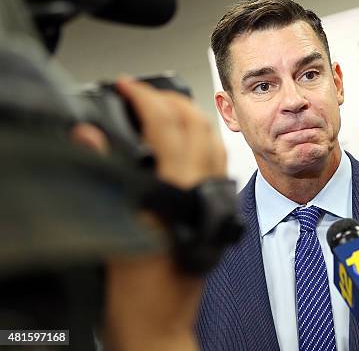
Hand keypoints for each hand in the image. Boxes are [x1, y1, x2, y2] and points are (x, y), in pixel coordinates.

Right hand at [70, 75, 227, 349]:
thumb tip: (93, 136)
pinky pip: (215, 162)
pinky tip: (185, 141)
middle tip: (144, 92)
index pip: (167, 126)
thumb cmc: (141, 292)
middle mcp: (203, 189)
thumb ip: (108, 176)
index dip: (146, 98)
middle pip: (197, 125)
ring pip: (211, 140)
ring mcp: (213, 198)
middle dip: (171, 99)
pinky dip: (200, 139)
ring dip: (189, 115)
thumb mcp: (116, 230)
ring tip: (164, 106)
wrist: (160, 323)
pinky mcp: (214, 210)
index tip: (127, 86)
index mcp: (180, 190)